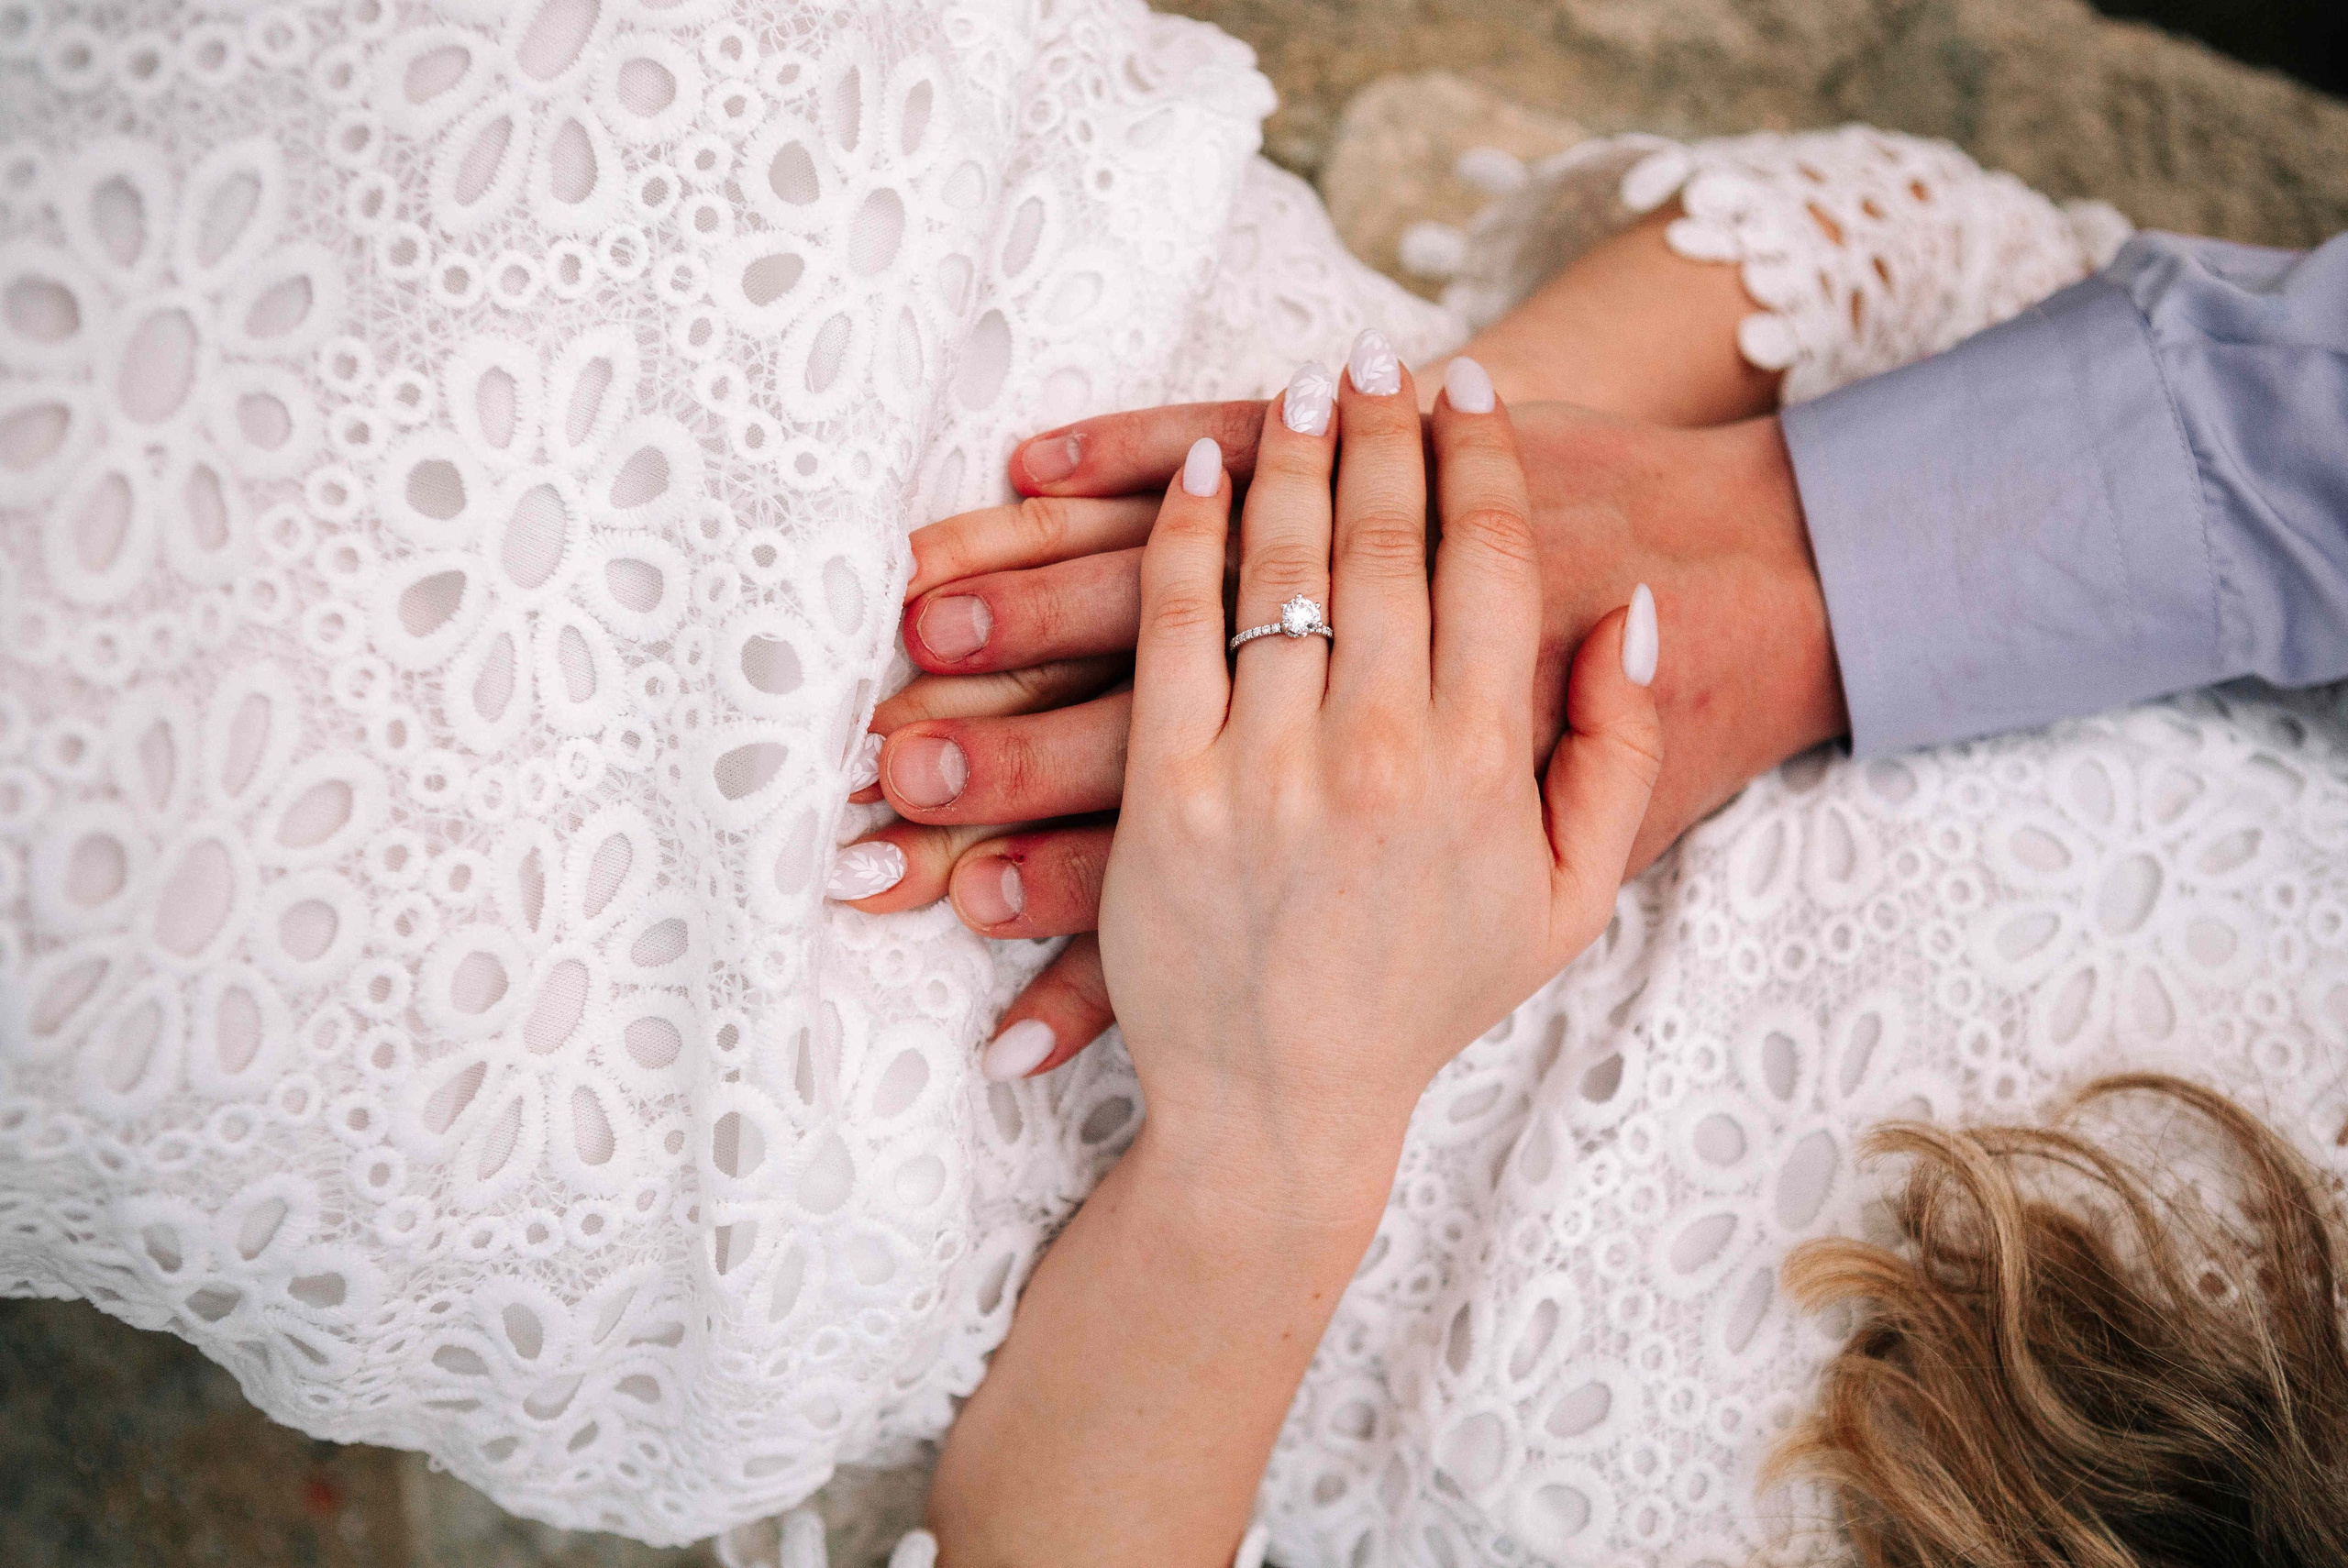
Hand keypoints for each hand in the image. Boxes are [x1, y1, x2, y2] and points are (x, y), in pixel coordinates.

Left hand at [835, 395, 1843, 1070]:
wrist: (1285, 1103)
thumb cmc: (1427, 996)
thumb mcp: (1571, 897)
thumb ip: (1618, 752)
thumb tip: (1632, 615)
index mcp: (1485, 765)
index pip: (1490, 561)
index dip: (1479, 460)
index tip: (1467, 390)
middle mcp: (1380, 751)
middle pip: (1383, 539)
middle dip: (1384, 430)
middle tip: (1378, 363)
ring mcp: (1266, 769)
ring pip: (1280, 562)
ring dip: (1293, 454)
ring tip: (1306, 393)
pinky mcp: (1168, 791)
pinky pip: (1174, 622)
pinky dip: (1187, 529)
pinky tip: (1204, 470)